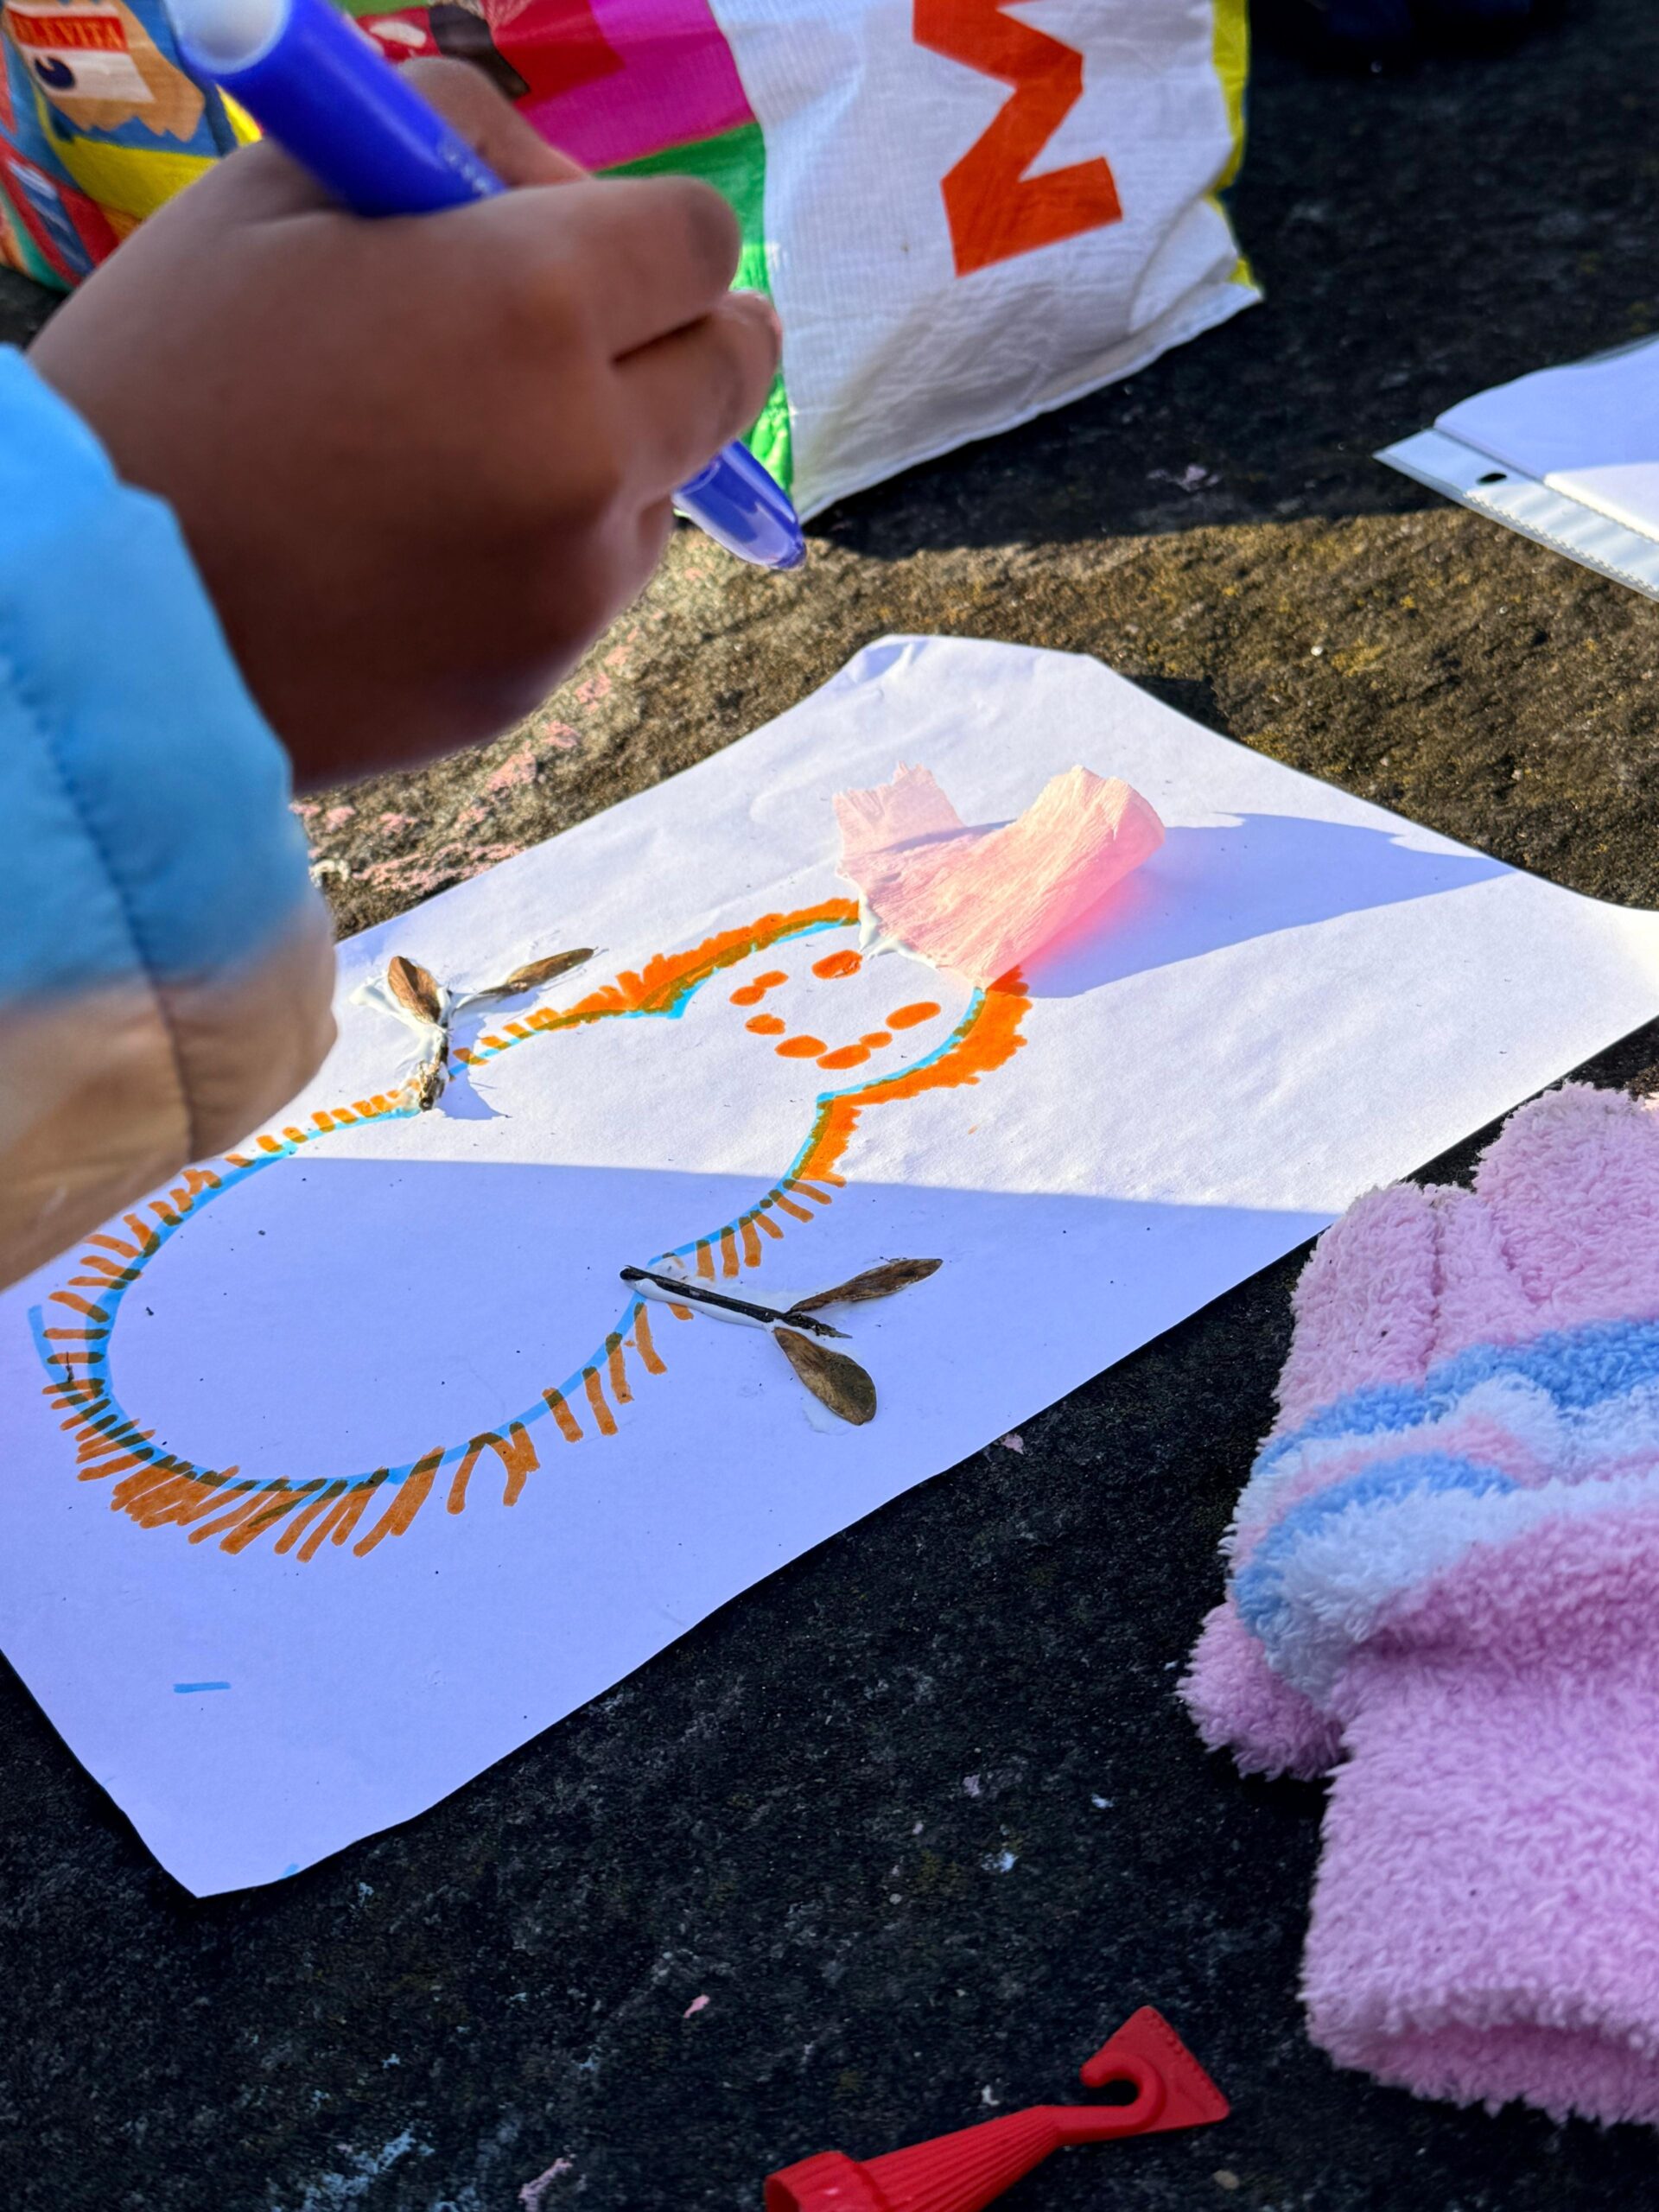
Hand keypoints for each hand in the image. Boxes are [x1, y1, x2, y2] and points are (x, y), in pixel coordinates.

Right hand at [28, 61, 781, 786]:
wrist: (98, 618)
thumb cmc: (167, 381)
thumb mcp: (281, 190)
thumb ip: (455, 147)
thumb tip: (563, 185)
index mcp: (534, 301)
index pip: (700, 236)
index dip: (646, 232)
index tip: (592, 249)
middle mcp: (590, 448)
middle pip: (733, 369)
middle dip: (676, 334)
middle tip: (584, 338)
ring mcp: (574, 579)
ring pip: (665, 485)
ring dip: (608, 453)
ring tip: (452, 457)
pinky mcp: (540, 674)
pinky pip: (591, 583)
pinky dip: (547, 553)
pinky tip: (424, 548)